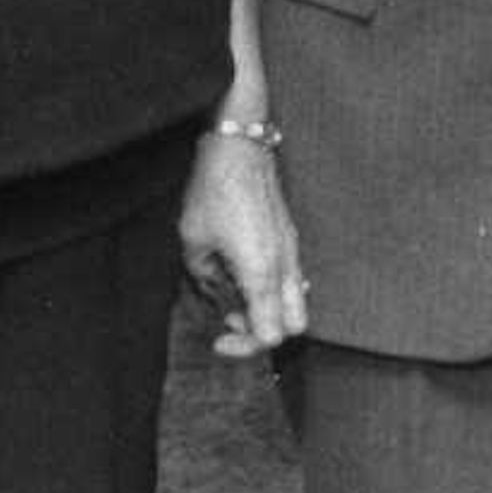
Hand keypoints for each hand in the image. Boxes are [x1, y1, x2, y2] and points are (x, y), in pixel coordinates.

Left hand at [181, 132, 308, 359]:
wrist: (240, 147)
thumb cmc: (216, 189)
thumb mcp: (193, 239)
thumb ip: (202, 275)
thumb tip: (210, 287)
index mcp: (261, 273)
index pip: (271, 335)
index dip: (244, 345)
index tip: (219, 337)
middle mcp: (284, 266)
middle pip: (295, 326)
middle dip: (265, 332)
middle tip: (234, 320)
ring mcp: (292, 251)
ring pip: (298, 302)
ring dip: (270, 310)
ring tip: (236, 297)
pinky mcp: (290, 238)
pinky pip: (292, 280)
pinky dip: (273, 290)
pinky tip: (245, 275)